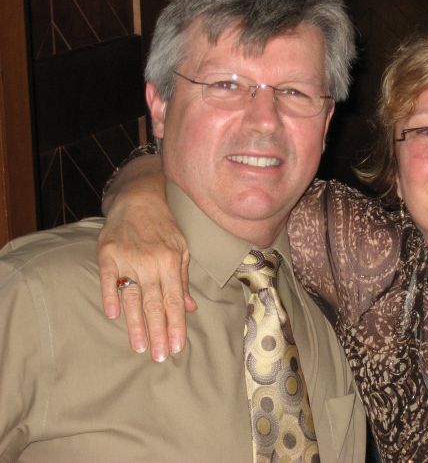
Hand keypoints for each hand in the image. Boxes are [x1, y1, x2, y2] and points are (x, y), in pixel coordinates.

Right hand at [98, 191, 194, 361]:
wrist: (139, 199)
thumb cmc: (164, 227)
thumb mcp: (182, 250)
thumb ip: (183, 280)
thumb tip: (190, 308)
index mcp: (172, 261)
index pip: (174, 301)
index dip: (176, 326)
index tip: (176, 348)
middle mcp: (151, 261)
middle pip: (154, 304)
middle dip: (158, 332)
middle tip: (158, 357)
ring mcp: (128, 257)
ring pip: (132, 296)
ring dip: (136, 323)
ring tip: (139, 347)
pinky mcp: (107, 252)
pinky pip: (108, 278)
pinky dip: (110, 295)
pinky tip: (113, 315)